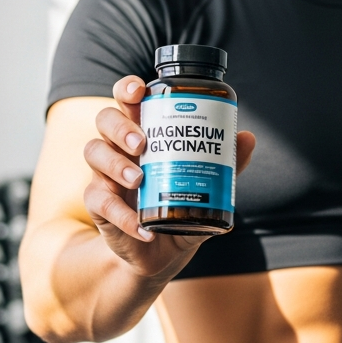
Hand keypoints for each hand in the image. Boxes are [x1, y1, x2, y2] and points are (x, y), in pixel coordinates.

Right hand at [82, 75, 255, 279]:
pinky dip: (122, 215)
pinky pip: (100, 201)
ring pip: (93, 152)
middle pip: (105, 119)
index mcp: (144, 132)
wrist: (162, 253)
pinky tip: (142, 226)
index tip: (140, 90)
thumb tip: (248, 138)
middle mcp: (120, 148)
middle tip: (142, 144)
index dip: (128, 88)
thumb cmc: (180, 206)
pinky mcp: (99, 205)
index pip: (128, 100)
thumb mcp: (206, 186)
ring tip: (138, 179)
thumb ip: (225, 164)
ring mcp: (106, 174)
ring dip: (115, 164)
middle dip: (121, 126)